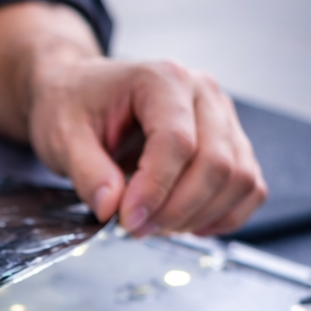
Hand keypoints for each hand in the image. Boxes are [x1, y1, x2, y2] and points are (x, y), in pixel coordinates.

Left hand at [0, 2, 266, 236]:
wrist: (79, 94)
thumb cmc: (72, 107)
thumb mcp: (63, 138)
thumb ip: (86, 173)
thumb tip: (111, 208)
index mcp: (162, 80)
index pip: (177, 142)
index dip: (154, 191)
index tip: (127, 221)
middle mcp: (202, 94)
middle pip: (215, 163)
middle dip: (175, 210)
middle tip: (135, 229)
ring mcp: (221, 118)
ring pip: (237, 178)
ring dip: (199, 216)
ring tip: (154, 226)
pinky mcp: (228, 143)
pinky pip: (248, 187)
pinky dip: (224, 215)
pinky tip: (188, 227)